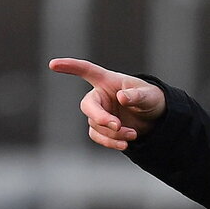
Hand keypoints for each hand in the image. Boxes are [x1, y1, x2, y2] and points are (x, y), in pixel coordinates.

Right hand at [49, 57, 166, 149]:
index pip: (87, 70)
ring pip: (95, 125)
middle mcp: (100, 96)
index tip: (53, 64)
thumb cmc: (151, 100)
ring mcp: (99, 113)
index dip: (70, 66)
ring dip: (113, 133)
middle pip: (88, 106)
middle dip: (100, 117)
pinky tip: (125, 144)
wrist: (156, 120)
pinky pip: (98, 137)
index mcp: (108, 81)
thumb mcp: (149, 96)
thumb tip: (121, 97)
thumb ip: (136, 95)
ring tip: (133, 134)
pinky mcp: (101, 129)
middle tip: (116, 125)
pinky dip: (111, 142)